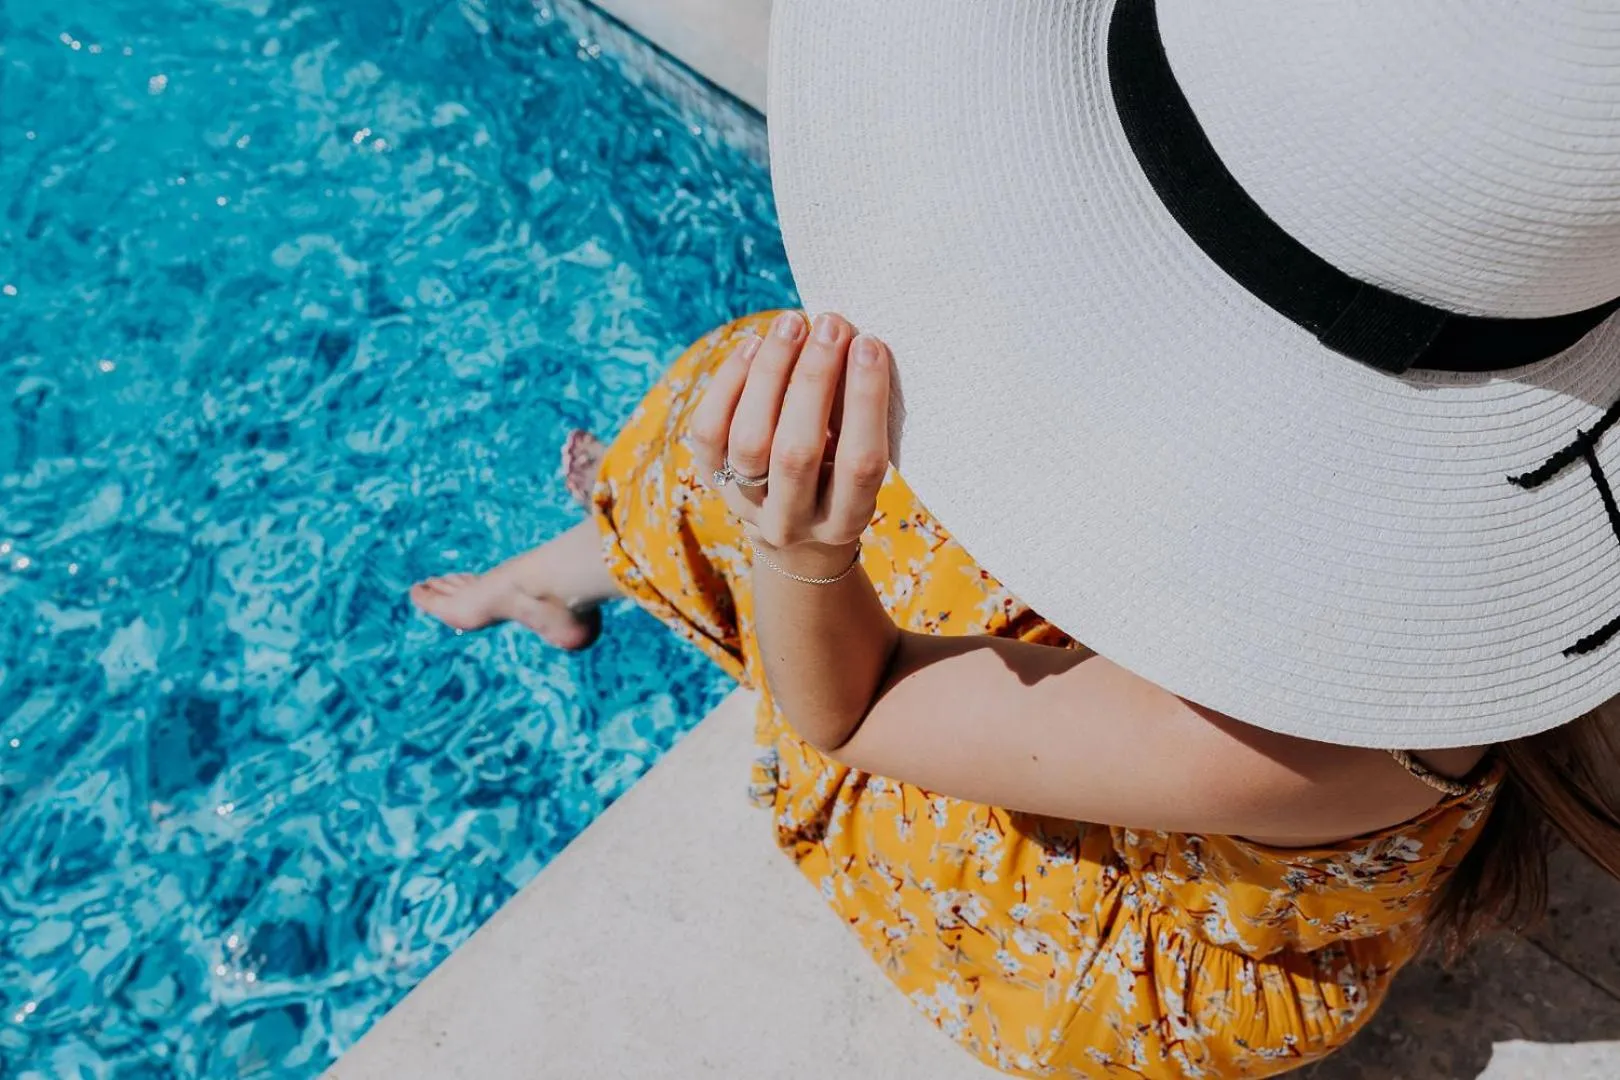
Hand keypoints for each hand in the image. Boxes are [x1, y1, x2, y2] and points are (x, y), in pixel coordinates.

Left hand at [689, 311, 891, 575]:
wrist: (791, 524)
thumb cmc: (840, 474)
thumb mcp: (860, 459)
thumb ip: (858, 415)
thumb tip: (854, 342)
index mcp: (845, 521)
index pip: (860, 464)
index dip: (865, 401)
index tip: (870, 345)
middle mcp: (792, 522)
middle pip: (796, 452)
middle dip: (815, 379)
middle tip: (831, 324)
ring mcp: (745, 506)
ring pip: (749, 438)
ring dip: (771, 373)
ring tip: (792, 325)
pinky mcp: (711, 480)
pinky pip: (709, 431)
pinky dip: (729, 382)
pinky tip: (753, 345)